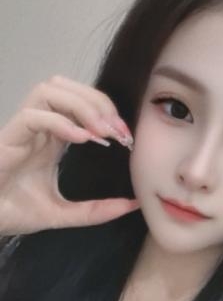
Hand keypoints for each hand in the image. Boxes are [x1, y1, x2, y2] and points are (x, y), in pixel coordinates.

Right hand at [0, 75, 140, 235]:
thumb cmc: (14, 212)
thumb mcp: (64, 214)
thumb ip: (96, 211)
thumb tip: (132, 205)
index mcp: (51, 138)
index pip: (79, 103)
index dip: (106, 111)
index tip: (125, 136)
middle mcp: (38, 127)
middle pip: (66, 86)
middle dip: (97, 101)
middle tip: (117, 130)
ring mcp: (22, 130)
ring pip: (48, 90)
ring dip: (80, 104)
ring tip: (100, 131)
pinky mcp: (8, 138)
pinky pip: (32, 116)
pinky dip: (59, 121)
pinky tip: (80, 139)